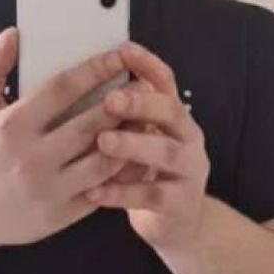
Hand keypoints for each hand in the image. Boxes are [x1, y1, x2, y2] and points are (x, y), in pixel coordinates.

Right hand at [0, 28, 130, 254]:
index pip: (63, 90)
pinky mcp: (60, 214)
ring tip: (145, 119)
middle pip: (90, 124)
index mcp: (12, 126)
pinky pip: (102, 191)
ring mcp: (49, 189)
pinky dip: (121, 173)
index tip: (117, 58)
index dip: (94, 71)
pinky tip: (135, 154)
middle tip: (143, 86)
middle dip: (122, 102)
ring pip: (103, 160)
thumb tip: (12, 34)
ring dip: (129, 138)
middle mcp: (32, 158)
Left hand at [82, 41, 210, 251]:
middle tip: (109, 100)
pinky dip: (122, 193)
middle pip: (171, 111)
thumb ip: (123, 114)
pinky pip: (152, 195)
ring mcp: (189, 171)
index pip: (165, 81)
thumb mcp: (140, 138)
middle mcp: (188, 137)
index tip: (123, 50)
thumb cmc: (144, 172)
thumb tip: (84, 77)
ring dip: (133, 145)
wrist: (176, 223)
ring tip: (103, 142)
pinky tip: (94, 191)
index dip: (147, 64)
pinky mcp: (180, 204)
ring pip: (165, 153)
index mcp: (174, 116)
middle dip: (140, 103)